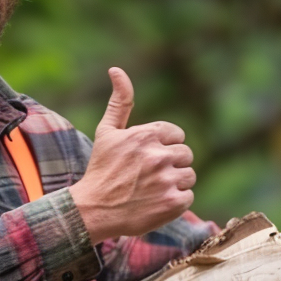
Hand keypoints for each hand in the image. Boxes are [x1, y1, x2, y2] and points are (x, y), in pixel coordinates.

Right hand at [69, 67, 195, 244]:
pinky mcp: (172, 202)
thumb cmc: (100, 169)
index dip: (163, 147)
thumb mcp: (107, 132)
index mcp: (146, 135)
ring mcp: (167, 180)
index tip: (146, 159)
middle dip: (170, 164)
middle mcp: (158, 155)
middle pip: (185, 155)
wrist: (92, 210)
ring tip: (151, 190)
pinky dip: (175, 202)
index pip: (177, 136)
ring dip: (174, 183)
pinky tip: (155, 203)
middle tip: (148, 177)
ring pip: (189, 176)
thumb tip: (116, 69)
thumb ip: (120, 102)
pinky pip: (188, 196)